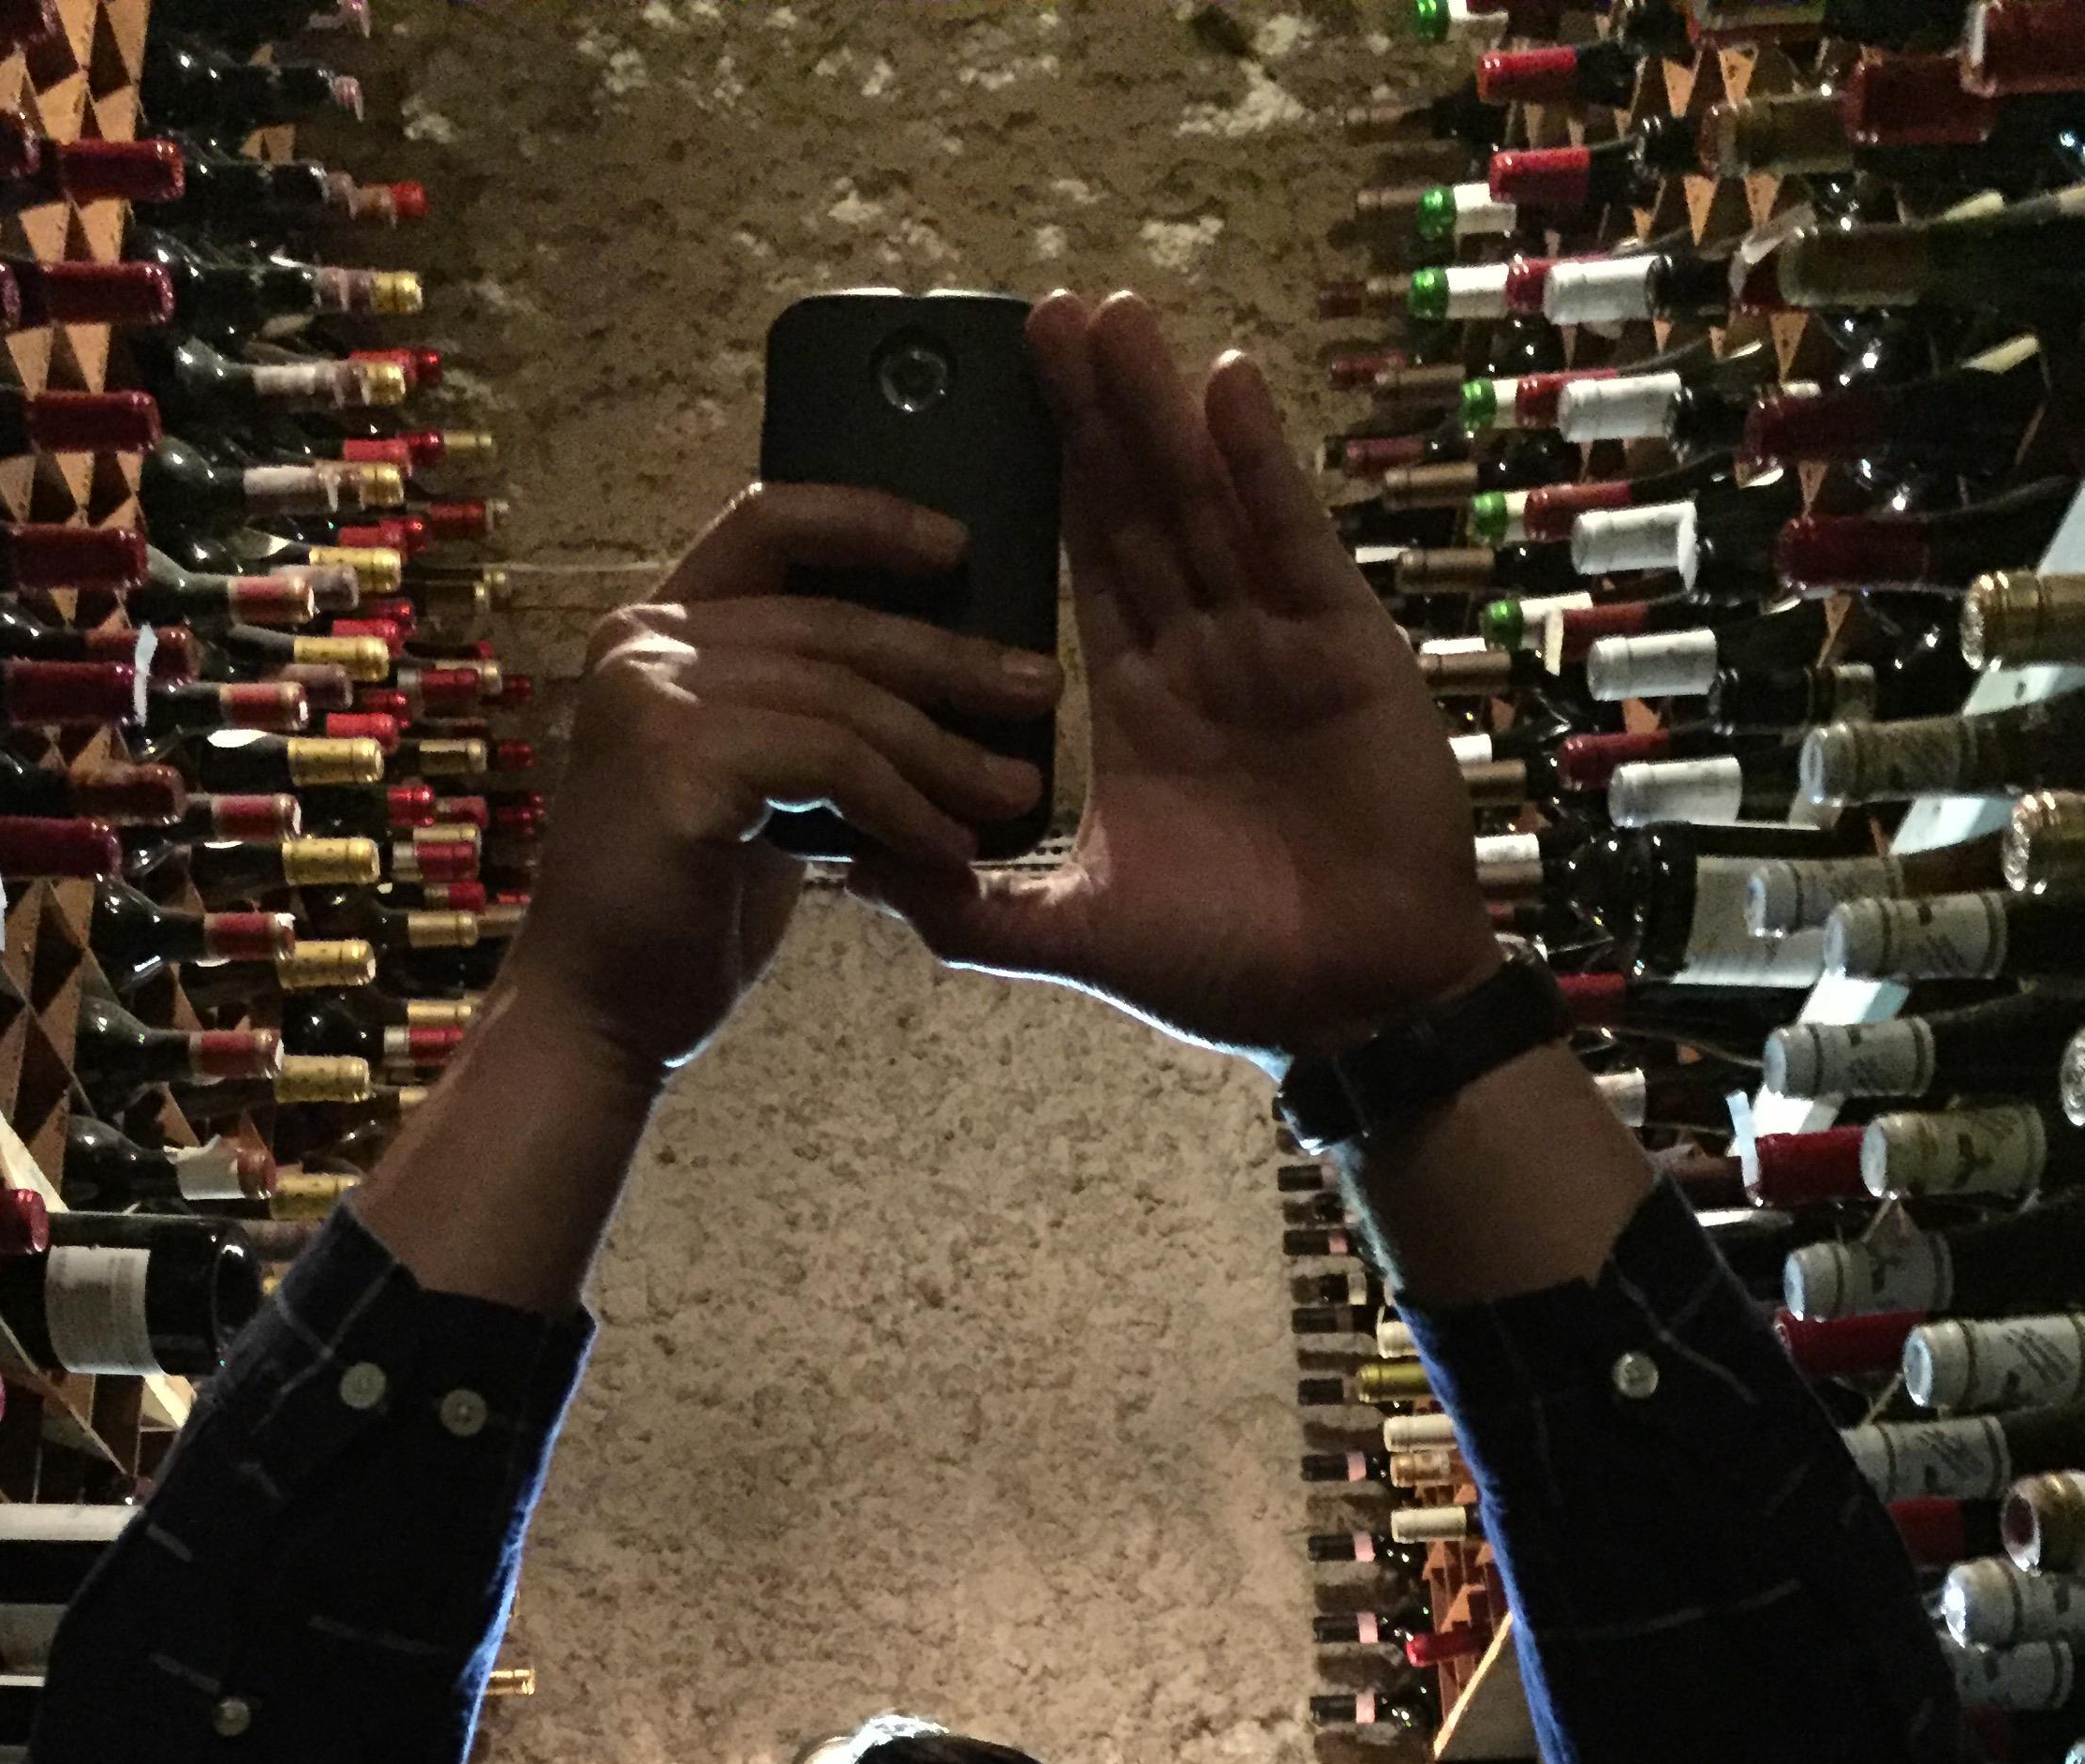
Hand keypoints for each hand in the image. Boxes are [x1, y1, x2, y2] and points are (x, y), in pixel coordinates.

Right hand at [497, 484, 1063, 1084]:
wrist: (602, 1014)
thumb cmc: (684, 912)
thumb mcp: (755, 787)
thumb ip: (806, 721)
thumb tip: (931, 683)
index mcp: (657, 633)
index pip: (769, 525)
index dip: (868, 522)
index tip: (959, 548)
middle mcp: (642, 644)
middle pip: (829, 622)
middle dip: (947, 659)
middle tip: (1038, 689)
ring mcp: (652, 698)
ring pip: (841, 699)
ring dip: (942, 753)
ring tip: (1015, 796)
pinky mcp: (676, 764)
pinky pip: (831, 764)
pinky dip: (905, 809)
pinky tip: (950, 853)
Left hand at [843, 291, 1500, 1071]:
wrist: (1355, 1006)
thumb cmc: (1231, 971)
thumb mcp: (1076, 934)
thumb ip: (968, 904)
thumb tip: (852, 878)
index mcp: (1137, 706)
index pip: (1077, 568)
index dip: (1039, 484)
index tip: (985, 405)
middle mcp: (1203, 656)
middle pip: (1135, 509)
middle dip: (1087, 415)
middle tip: (1034, 314)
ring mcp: (1275, 643)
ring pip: (1204, 502)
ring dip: (1157, 408)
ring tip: (1109, 314)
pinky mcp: (1342, 647)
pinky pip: (1291, 540)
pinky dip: (1259, 464)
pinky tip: (1222, 383)